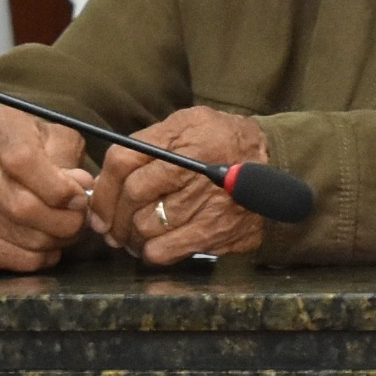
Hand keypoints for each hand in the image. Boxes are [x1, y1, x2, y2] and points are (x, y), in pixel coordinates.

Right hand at [0, 106, 97, 271]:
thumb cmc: (34, 147)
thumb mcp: (57, 137)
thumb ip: (70, 159)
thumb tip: (80, 187)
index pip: (24, 161)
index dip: (58, 187)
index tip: (80, 198)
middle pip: (22, 206)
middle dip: (64, 221)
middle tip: (81, 220)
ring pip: (19, 236)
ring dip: (55, 241)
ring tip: (67, 231)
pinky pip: (6, 258)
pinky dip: (35, 258)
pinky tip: (46, 245)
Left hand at [107, 108, 273, 265]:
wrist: (279, 163)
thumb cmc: (223, 141)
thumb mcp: (190, 123)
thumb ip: (150, 141)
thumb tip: (107, 173)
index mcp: (184, 138)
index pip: (124, 161)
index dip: (103, 186)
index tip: (97, 201)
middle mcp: (195, 169)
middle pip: (131, 197)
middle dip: (112, 216)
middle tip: (108, 225)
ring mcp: (207, 203)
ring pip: (144, 227)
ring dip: (130, 235)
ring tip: (130, 234)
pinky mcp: (215, 231)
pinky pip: (164, 250)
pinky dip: (150, 251)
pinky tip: (152, 245)